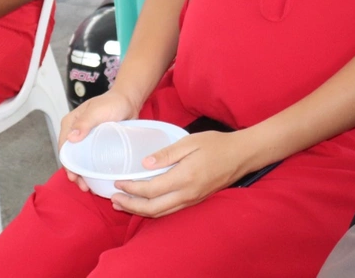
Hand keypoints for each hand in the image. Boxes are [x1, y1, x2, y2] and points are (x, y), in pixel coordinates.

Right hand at [58, 89, 138, 191]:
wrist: (129, 100)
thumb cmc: (114, 102)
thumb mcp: (98, 111)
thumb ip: (85, 123)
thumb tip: (71, 138)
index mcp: (70, 123)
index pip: (64, 148)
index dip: (67, 164)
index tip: (73, 176)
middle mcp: (76, 131)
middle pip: (71, 156)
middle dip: (74, 172)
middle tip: (82, 186)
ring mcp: (86, 138)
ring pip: (80, 159)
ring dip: (82, 173)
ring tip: (88, 186)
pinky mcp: (97, 142)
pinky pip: (91, 158)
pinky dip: (91, 168)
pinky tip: (96, 178)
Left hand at [110, 129, 256, 217]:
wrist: (241, 155)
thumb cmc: (217, 144)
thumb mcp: (191, 142)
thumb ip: (167, 153)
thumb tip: (144, 163)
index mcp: (185, 177)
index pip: (151, 189)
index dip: (131, 187)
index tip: (118, 181)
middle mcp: (187, 194)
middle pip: (152, 208)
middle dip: (130, 205)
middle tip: (114, 198)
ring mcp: (192, 200)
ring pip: (160, 213)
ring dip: (139, 210)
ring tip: (123, 204)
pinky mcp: (195, 200)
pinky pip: (170, 210)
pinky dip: (153, 210)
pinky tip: (145, 203)